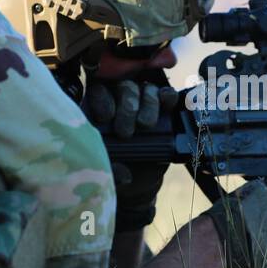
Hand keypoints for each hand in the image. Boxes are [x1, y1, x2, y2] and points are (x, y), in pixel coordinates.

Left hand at [84, 78, 177, 231]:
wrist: (136, 179)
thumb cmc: (115, 169)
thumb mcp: (108, 170)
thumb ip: (111, 169)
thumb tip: (125, 176)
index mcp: (98, 108)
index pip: (99, 91)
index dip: (103, 99)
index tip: (106, 117)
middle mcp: (120, 101)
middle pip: (124, 87)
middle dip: (127, 107)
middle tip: (126, 131)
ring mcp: (144, 104)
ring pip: (146, 89)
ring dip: (148, 103)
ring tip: (146, 125)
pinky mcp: (164, 110)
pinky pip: (166, 95)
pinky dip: (168, 96)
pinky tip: (167, 103)